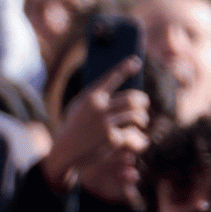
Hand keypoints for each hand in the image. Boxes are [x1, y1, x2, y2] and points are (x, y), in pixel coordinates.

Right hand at [41, 58, 149, 189]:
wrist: (66, 150)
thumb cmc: (75, 126)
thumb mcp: (79, 107)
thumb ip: (96, 96)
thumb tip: (117, 84)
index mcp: (91, 96)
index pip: (112, 77)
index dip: (125, 68)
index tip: (136, 61)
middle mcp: (99, 107)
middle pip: (132, 98)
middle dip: (142, 101)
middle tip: (144, 104)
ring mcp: (105, 122)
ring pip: (135, 115)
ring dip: (142, 118)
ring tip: (142, 120)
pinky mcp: (111, 138)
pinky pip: (132, 133)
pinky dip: (138, 135)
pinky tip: (141, 138)